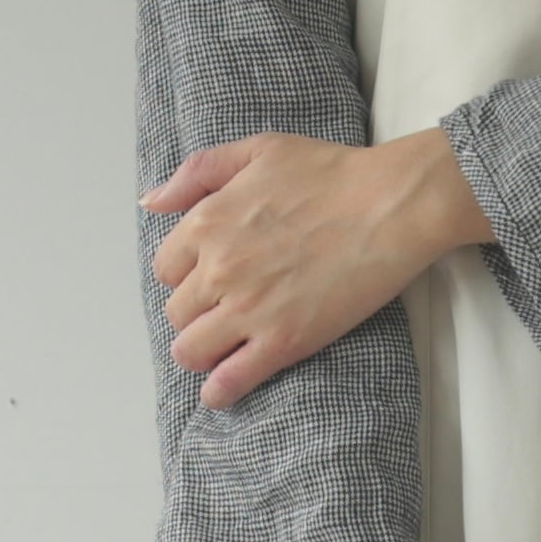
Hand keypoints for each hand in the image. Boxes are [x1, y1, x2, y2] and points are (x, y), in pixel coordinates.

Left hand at [146, 128, 489, 411]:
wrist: (390, 206)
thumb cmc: (331, 174)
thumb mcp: (257, 150)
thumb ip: (197, 174)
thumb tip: (150, 202)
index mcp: (207, 222)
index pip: (167, 268)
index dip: (188, 274)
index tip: (211, 277)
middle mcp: (219, 268)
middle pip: (178, 312)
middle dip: (197, 312)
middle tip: (225, 310)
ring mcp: (248, 309)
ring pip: (191, 350)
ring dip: (201, 352)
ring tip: (222, 348)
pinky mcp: (282, 341)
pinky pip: (230, 381)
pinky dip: (220, 391)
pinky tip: (222, 391)